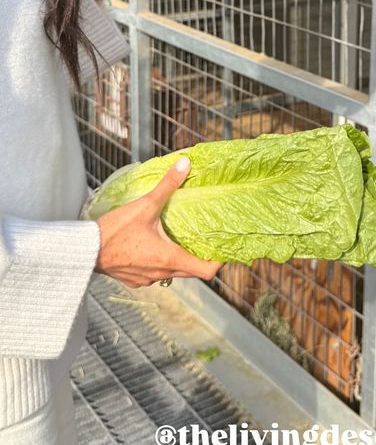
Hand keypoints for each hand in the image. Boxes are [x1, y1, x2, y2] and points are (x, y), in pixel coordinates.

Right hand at [94, 156, 220, 287]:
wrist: (83, 250)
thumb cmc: (113, 231)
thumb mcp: (144, 205)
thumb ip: (167, 185)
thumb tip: (186, 164)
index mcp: (169, 258)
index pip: (205, 271)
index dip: (218, 261)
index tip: (223, 249)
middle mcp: (160, 273)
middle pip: (191, 272)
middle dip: (200, 257)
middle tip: (205, 240)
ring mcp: (146, 279)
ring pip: (172, 273)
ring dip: (178, 259)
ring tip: (179, 239)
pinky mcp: (133, 279)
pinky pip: (154, 273)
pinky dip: (159, 262)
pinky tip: (153, 246)